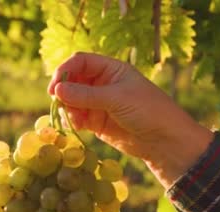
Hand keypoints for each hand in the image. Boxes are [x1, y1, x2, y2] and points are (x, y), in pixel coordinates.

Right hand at [48, 52, 213, 187]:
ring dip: (67, 107)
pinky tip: (78, 125)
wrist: (164, 141)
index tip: (56, 85)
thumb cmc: (148, 110)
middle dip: (64, 90)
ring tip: (74, 117)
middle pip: (73, 80)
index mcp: (111, 69)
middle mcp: (102, 84)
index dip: (66, 70)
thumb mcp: (117, 98)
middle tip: (57, 101)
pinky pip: (77, 117)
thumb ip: (87, 95)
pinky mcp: (97, 123)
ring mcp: (99, 104)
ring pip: (72, 100)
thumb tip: (57, 90)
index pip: (81, 62)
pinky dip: (73, 120)